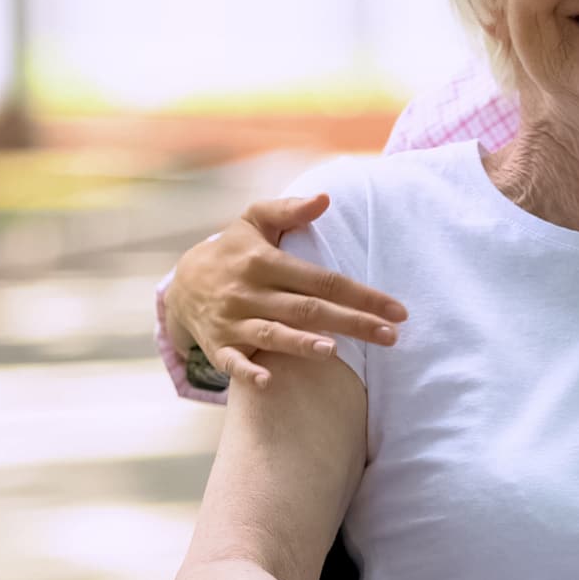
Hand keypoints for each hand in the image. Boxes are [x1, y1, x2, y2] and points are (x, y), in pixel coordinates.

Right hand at [171, 194, 409, 389]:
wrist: (180, 285)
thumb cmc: (233, 252)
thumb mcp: (254, 221)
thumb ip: (289, 211)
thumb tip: (325, 198)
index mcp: (265, 262)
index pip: (323, 279)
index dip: (361, 295)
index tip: (398, 310)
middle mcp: (250, 292)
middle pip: (308, 309)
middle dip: (351, 323)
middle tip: (391, 337)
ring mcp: (233, 321)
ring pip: (273, 334)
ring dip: (302, 344)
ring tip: (336, 352)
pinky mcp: (219, 347)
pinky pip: (232, 362)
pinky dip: (248, 373)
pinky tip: (269, 381)